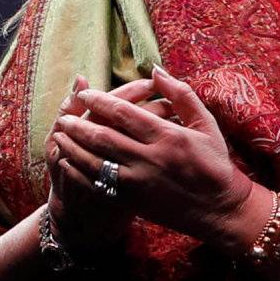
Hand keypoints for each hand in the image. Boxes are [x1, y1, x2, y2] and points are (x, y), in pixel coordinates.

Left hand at [50, 67, 258, 252]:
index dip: (101, 101)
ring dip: (74, 148)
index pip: (125, 113)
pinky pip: (100, 185)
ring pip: (97, 162)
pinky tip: (69, 163)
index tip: (85, 93)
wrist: (220, 209)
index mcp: (168, 136)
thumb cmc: (214, 163)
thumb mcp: (206, 125)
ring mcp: (140, 182)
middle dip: (79, 125)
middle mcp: (151, 159)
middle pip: (105, 137)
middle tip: (64, 117)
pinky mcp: (135, 201)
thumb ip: (181, 95)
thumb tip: (155, 70)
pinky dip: (81, 173)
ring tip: (59, 135)